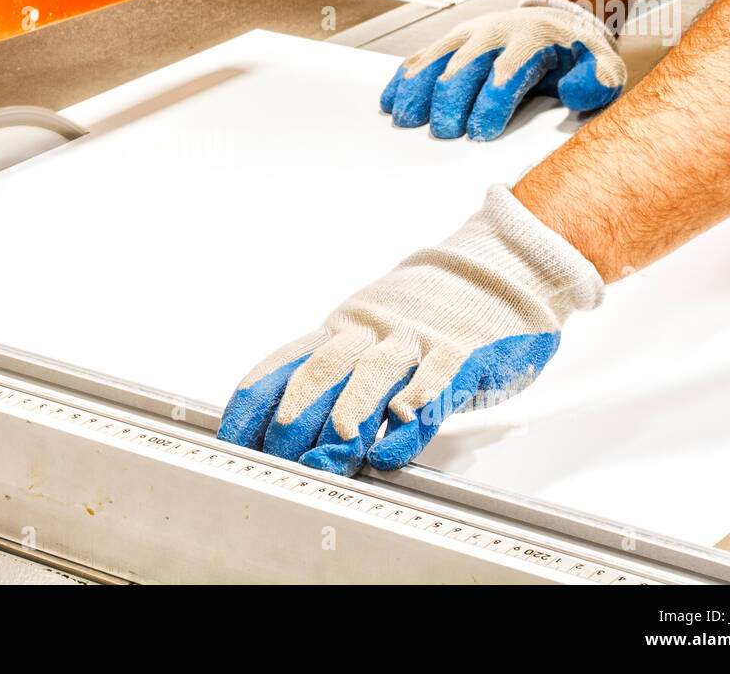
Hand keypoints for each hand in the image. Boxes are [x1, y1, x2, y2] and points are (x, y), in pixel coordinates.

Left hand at [218, 186, 603, 474]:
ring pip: (370, 377)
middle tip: (277, 456)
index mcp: (340, 329)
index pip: (284, 363)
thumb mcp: (367, 332)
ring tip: (330, 454)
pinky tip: (394, 443)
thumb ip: (331, 370)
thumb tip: (278, 421)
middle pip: (320, 372)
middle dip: (294, 417)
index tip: (233, 439)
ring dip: (347, 417)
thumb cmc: (426, 315)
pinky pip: (433, 386)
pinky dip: (411, 418)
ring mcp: (414, 342)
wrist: (496, 272)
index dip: (255, 402)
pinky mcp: (460, 356)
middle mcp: (370, 333)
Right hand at [379, 0, 625, 140]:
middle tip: (444, 133)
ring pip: (435, 59)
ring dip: (417, 89)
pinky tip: (389, 102)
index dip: (491, 101)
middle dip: (450, 99)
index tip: (480, 132)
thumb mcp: (601, 64)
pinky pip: (420, 57)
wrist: (556, 20)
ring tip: (406, 119)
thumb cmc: (576, 55)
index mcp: (531, 40)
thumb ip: (597, 80)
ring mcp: (466, 35)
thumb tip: (578, 93)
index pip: (507, 69)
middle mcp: (493, 33)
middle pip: (464, 65)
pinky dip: (402, 80)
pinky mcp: (449, 42)